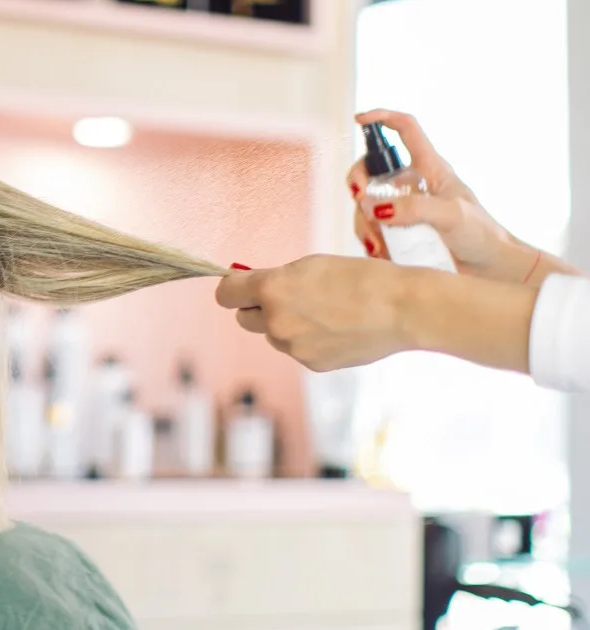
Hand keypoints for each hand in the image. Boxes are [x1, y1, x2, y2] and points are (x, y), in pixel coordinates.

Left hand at [218, 256, 536, 375]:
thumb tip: (248, 286)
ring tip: (325, 311)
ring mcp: (293, 348)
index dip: (232, 288)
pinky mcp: (311, 365)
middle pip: (244, 318)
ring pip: (274, 335)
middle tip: (286, 296)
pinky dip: (309, 340)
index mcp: (272, 290)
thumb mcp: (311, 265)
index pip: (225, 294)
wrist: (403, 309)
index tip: (240, 286)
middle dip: (258, 308)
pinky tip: (337, 328)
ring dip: (287, 324)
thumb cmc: (361, 277)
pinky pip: (298, 350)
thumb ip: (275, 278)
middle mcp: (276, 322)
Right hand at [348, 110, 521, 278]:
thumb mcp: (451, 216)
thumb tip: (374, 208)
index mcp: (429, 168)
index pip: (405, 129)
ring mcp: (401, 210)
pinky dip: (370, 242)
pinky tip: (381, 254)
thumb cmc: (481, 235)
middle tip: (361, 201)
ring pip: (365, 206)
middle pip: (371, 170)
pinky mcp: (396, 234)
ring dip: (364, 223)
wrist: (489, 269)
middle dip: (358, 183)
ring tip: (379, 244)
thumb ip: (413, 209)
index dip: (382, 118)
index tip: (359, 119)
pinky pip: (370, 232)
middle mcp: (411, 185)